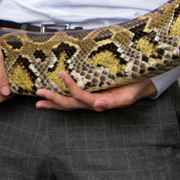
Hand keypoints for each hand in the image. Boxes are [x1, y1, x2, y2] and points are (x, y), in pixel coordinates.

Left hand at [35, 72, 154, 110]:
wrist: (140, 86)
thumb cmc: (133, 89)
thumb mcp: (127, 96)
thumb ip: (112, 102)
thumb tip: (98, 106)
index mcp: (100, 102)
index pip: (81, 97)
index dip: (70, 87)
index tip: (62, 74)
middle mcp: (92, 103)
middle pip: (69, 104)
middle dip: (54, 99)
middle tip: (39, 93)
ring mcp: (90, 100)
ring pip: (69, 104)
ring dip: (53, 102)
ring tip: (39, 100)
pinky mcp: (90, 95)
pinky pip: (73, 99)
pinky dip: (61, 99)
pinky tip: (51, 97)